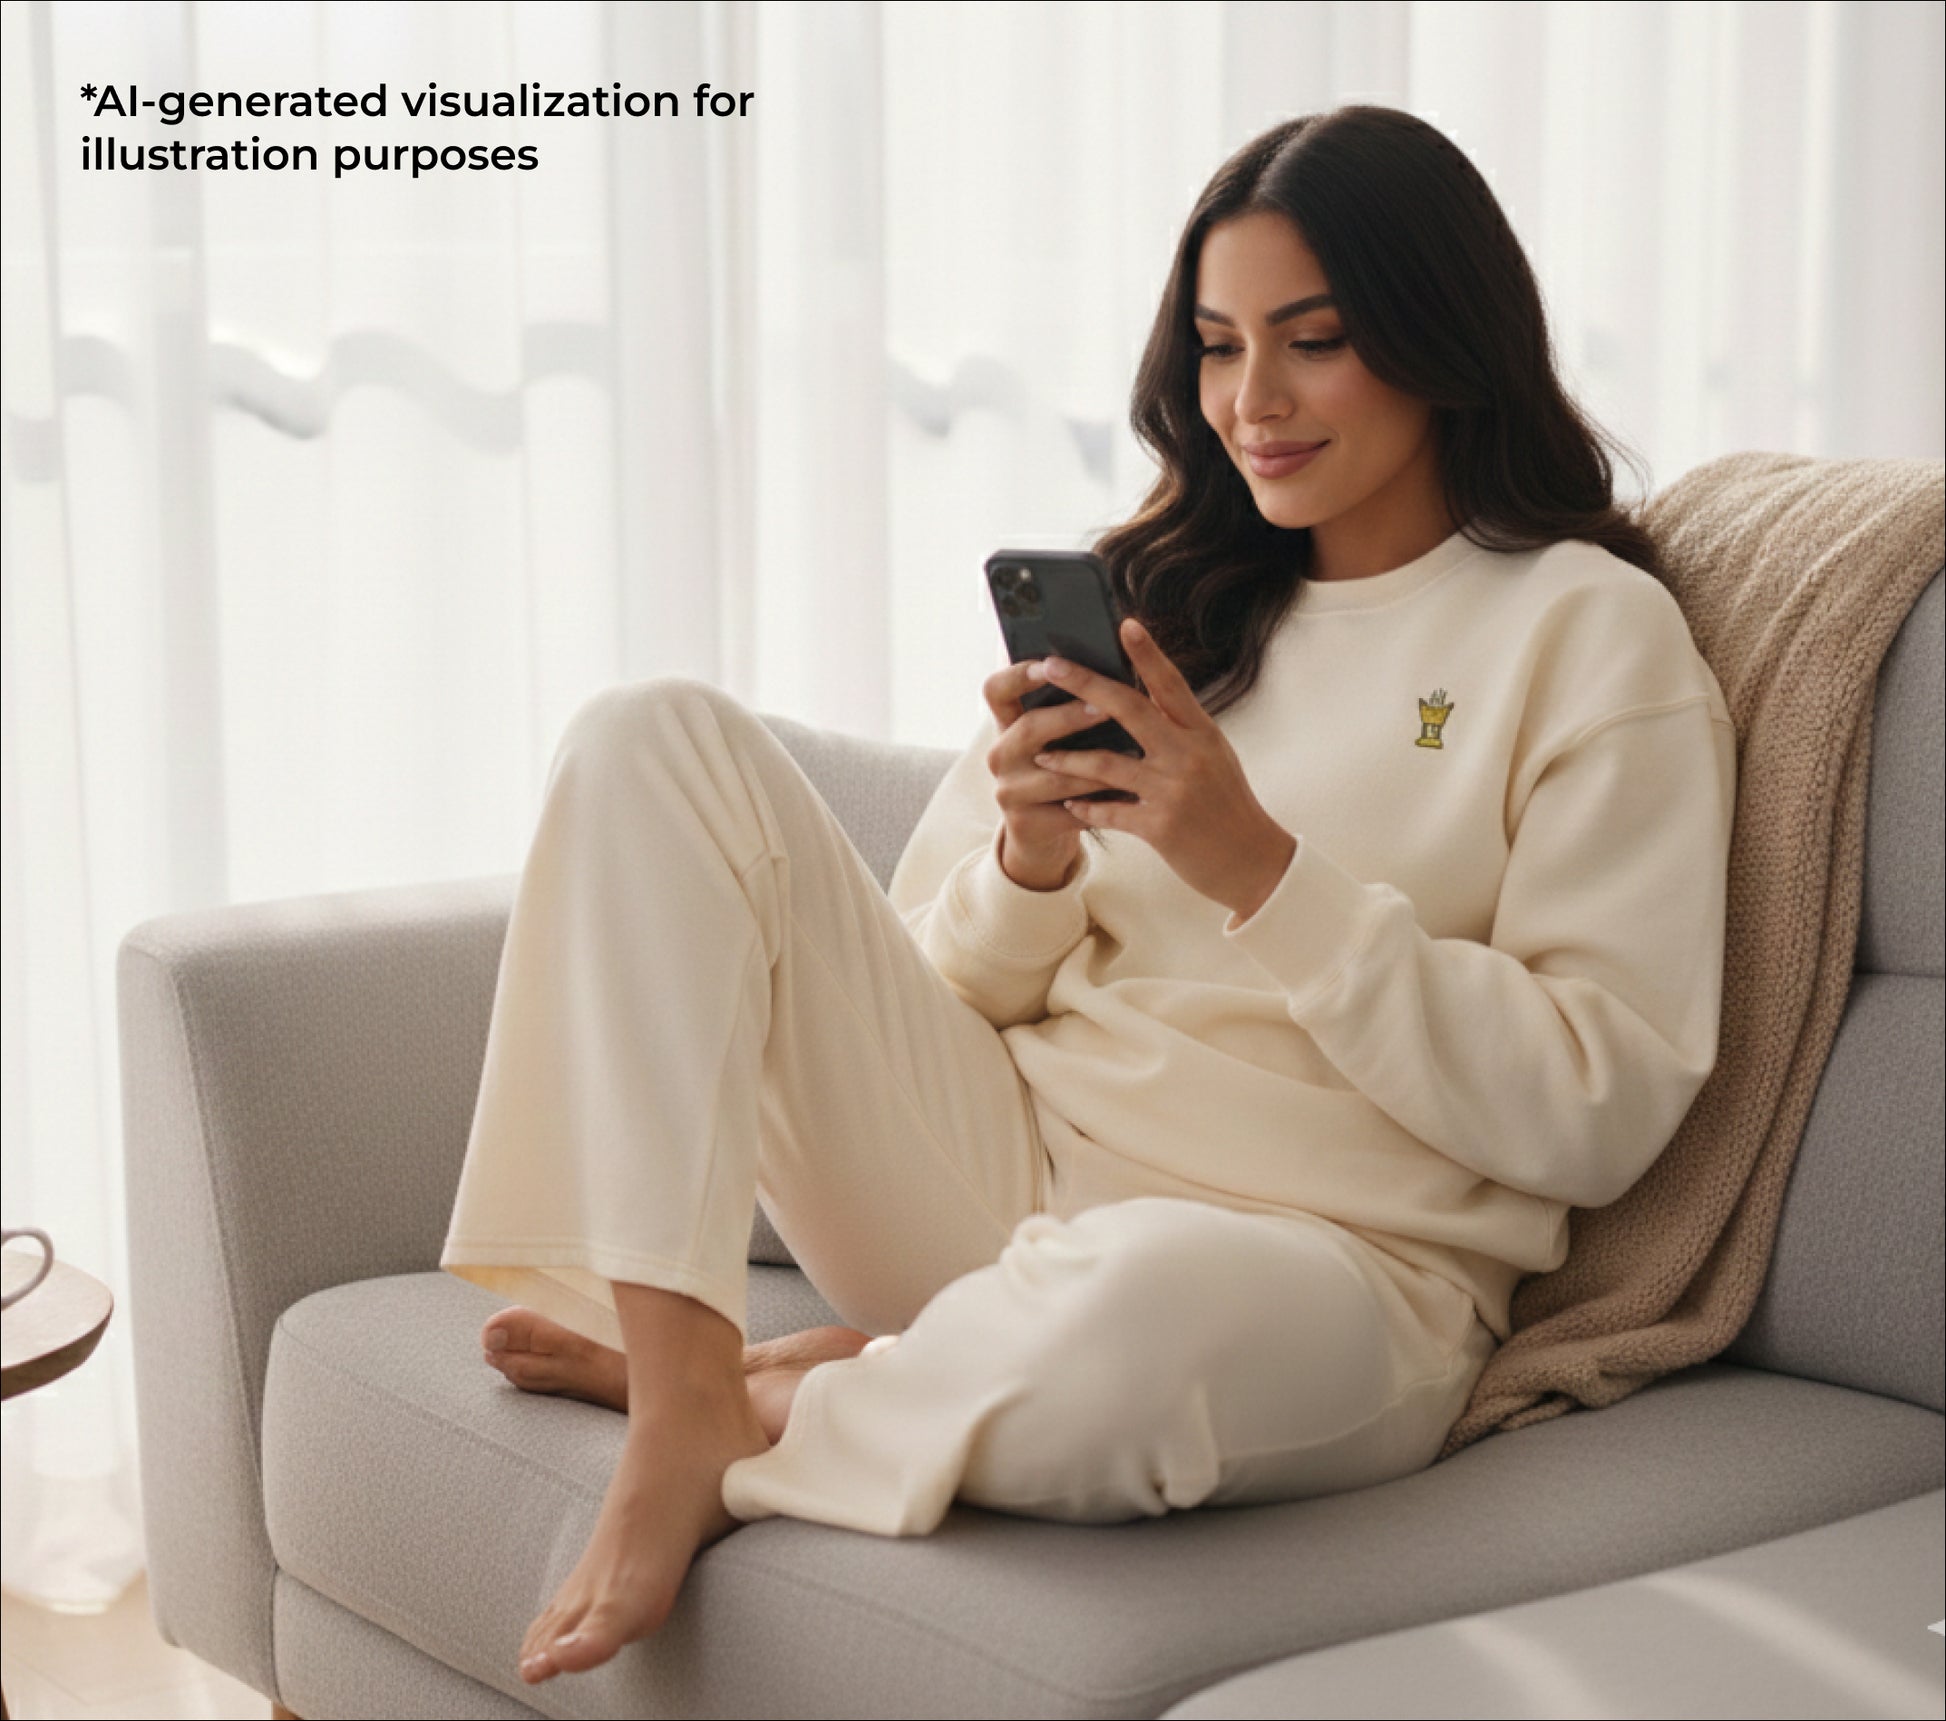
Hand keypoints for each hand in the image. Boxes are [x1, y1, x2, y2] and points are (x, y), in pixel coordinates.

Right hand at [980, 657, 1110, 889]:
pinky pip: (1070, 811)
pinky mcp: (1025, 823)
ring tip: (1134, 755)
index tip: (1050, 664)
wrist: (1043, 829)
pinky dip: (1103, 802)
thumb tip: (1114, 667)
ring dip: (1097, 766)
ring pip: (1057, 775)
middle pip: (1028, 728)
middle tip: (1105, 708)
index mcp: (1006, 723)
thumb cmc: (1064, 765)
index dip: (1018, 675)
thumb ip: (1071, 705)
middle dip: (1069, 717)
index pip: (996, 690)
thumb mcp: (1057, 736)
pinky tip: (1130, 794)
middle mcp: (1000, 755)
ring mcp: (1009, 791)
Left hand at [1025, 619, 1296, 921]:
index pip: (1171, 684)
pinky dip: (1085, 807)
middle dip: (1085, 684)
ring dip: (1068, 758)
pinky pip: (1109, 811)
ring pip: (1106, 763)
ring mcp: (1173, 790)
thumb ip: (1180, 729)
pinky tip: (1068, 803)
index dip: (1147, 653)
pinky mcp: (1160, 827)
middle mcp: (1188, 755)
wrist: (1253, 862)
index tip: (1125, 624)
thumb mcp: (1214, 757)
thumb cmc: (1229, 806)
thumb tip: (1141, 697)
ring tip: (1041, 755)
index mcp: (1202, 733)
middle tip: (1050, 665)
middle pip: (1129, 708)